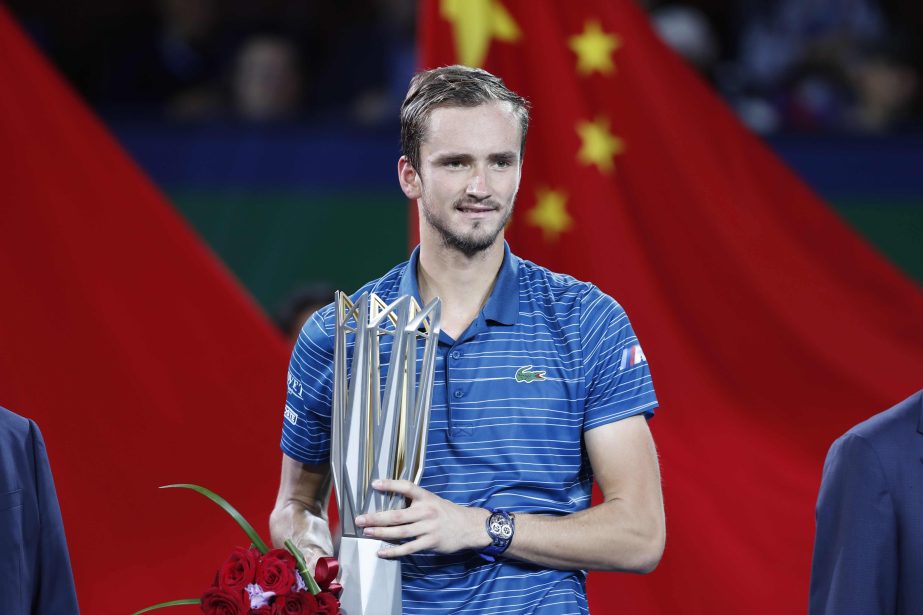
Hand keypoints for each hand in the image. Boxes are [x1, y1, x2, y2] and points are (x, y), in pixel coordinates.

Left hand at [354, 479, 489, 558]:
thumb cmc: (447, 513)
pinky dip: (393, 551)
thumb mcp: (433, 501)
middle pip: (397, 515)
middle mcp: (426, 511)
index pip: (407, 487)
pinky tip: (381, 552)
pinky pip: (408, 548)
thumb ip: (416, 502)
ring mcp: (428, 528)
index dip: (391, 484)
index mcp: (426, 497)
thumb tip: (392, 503)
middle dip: (376, 518)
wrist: (469, 527)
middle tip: (360, 519)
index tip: (375, 484)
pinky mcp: (430, 543)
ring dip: (381, 533)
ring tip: (366, 532)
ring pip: (400, 532)